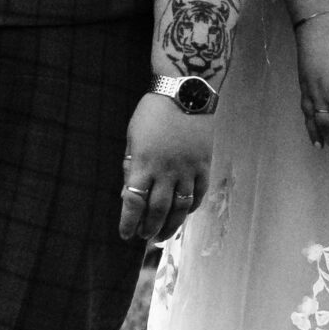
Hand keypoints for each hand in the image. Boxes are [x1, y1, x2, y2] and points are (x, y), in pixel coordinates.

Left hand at [118, 94, 215, 243]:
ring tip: (163, 234)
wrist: (185, 93)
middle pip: (157, 210)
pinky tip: (184, 213)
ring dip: (170, 225)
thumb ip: (130, 166)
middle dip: (149, 228)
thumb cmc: (153, 112)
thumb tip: (127, 194)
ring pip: (180, 208)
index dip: (127, 222)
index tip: (125, 234)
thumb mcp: (133, 137)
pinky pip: (199, 194)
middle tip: (144, 236)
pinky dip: (191, 208)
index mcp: (143, 163)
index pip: (133, 202)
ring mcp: (187, 170)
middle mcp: (166, 171)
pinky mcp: (203, 165)